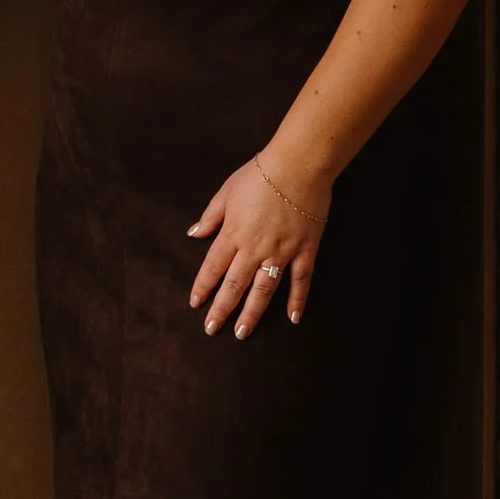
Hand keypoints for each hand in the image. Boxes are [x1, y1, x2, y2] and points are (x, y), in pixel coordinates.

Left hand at [188, 151, 330, 334]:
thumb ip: (211, 216)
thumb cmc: (260, 174)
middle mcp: (255, 248)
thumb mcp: (226, 191)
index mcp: (233, 233)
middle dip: (221, 308)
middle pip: (234, 285)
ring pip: (264, 290)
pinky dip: (297, 300)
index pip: (213, 267)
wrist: (298, 166)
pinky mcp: (305, 250)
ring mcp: (282, 252)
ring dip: (252, 313)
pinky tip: (293, 318)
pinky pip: (301, 281)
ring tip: (242, 332)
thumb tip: (194, 233)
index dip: (203, 287)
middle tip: (212, 329)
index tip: (196, 304)